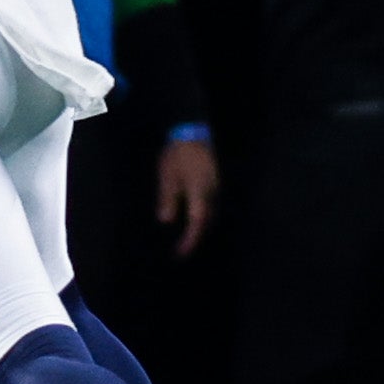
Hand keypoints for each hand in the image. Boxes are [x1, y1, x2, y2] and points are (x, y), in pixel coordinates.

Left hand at [154, 133, 219, 257]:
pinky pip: (212, 204)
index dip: (189, 241)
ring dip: (201, 226)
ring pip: (212, 213)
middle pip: (208, 222)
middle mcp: (212, 192)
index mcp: (200, 192)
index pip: (197, 223)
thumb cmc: (177, 154)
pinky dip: (204, 214)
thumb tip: (166, 221)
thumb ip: (168, 199)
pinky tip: (194, 215)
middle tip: (182, 248)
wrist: (192, 130)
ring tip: (188, 235)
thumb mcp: (167, 176)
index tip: (180, 253)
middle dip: (196, 237)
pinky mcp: (216, 181)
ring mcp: (217, 186)